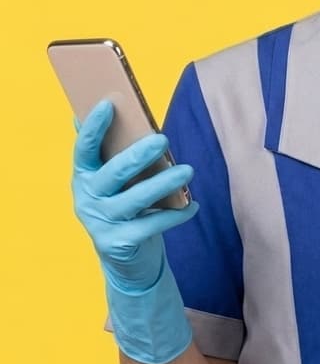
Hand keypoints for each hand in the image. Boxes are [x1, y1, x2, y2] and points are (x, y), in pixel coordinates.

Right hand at [72, 99, 198, 363]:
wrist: (124, 261)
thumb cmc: (124, 208)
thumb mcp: (114, 183)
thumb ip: (113, 154)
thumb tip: (108, 111)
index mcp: (83, 177)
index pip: (83, 149)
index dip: (94, 126)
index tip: (109, 102)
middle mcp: (87, 199)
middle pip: (112, 174)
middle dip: (137, 155)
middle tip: (162, 139)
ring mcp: (102, 223)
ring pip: (135, 199)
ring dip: (164, 183)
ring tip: (187, 171)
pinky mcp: (120, 243)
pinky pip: (153, 225)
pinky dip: (176, 214)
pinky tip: (193, 205)